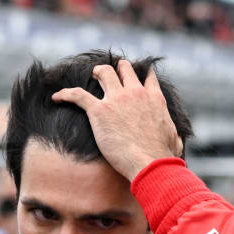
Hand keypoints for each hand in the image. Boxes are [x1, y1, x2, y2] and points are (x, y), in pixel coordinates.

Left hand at [51, 60, 183, 180]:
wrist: (151, 164)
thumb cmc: (164, 158)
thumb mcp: (176, 140)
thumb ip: (174, 134)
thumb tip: (177, 140)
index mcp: (154, 99)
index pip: (147, 77)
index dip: (140, 74)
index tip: (135, 75)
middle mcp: (136, 93)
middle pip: (123, 69)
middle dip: (116, 69)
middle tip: (108, 75)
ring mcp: (117, 99)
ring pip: (103, 73)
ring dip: (96, 73)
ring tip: (89, 76)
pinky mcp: (99, 111)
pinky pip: (77, 95)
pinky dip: (65, 94)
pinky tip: (56, 97)